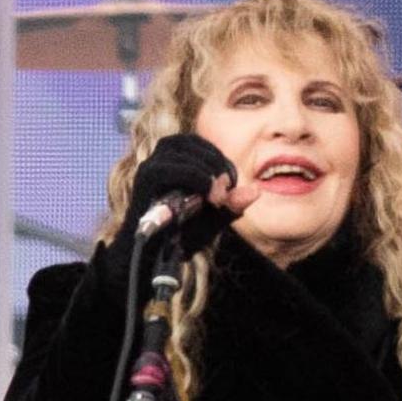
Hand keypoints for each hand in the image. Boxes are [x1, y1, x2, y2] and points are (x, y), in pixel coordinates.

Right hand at [108, 134, 260, 273]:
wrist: (151, 257)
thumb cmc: (179, 236)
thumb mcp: (212, 220)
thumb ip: (231, 205)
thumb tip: (255, 192)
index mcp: (176, 159)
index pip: (203, 144)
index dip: (222, 161)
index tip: (231, 188)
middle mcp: (161, 157)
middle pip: (194, 143)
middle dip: (216, 165)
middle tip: (225, 193)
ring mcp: (151, 165)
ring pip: (183, 149)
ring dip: (207, 170)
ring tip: (217, 196)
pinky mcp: (145, 178)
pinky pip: (171, 167)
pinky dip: (195, 177)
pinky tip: (207, 193)